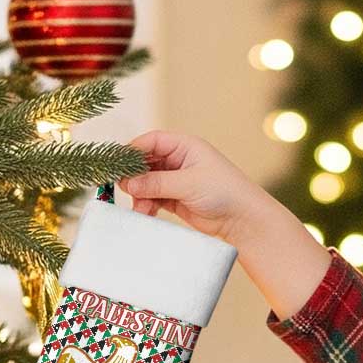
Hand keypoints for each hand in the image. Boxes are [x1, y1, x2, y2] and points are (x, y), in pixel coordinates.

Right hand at [117, 129, 269, 247]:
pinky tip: (145, 213)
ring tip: (140, 209)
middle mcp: (179, 160)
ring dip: (140, 195)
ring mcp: (177, 180)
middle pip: (146, 163)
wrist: (243, 220)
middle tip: (123, 190)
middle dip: (134, 177)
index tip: (119, 166)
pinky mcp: (176, 199)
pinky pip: (154, 198)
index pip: (151, 142)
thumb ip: (156, 183)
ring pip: (148, 183)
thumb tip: (128, 183)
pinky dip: (147, 205)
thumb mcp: (188, 183)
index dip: (133, 151)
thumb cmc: (224, 192)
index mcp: (185, 146)